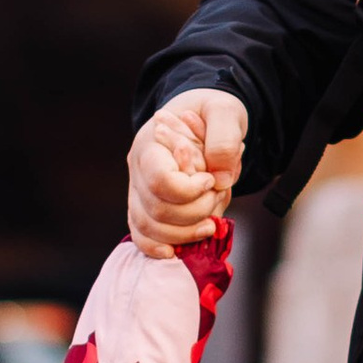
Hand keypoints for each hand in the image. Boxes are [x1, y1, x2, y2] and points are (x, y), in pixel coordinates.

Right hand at [126, 89, 247, 254]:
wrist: (201, 116)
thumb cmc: (211, 112)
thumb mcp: (225, 111)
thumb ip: (223, 139)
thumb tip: (219, 180)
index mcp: (151, 143)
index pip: (160, 182)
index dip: (189, 191)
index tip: (210, 181)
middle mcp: (138, 169)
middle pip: (157, 210)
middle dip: (195, 213)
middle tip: (217, 197)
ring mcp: (138, 190)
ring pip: (148, 227)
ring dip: (184, 233)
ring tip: (211, 224)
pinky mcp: (145, 206)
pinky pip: (141, 234)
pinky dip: (157, 247)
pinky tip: (176, 251)